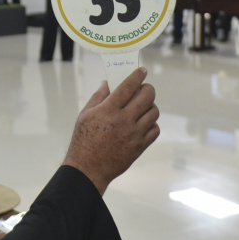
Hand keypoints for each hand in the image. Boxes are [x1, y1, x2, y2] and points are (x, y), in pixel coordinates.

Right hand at [63, 68, 159, 194]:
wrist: (88, 168)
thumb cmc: (83, 140)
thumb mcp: (85, 115)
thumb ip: (98, 97)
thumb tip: (107, 83)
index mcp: (108, 110)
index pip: (128, 87)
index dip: (137, 76)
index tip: (142, 70)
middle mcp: (124, 120)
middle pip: (147, 97)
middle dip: (148, 89)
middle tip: (144, 89)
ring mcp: (134, 134)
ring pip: (154, 112)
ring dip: (150, 107)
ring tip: (142, 108)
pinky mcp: (139, 146)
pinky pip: (155, 130)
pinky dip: (152, 124)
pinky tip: (143, 124)